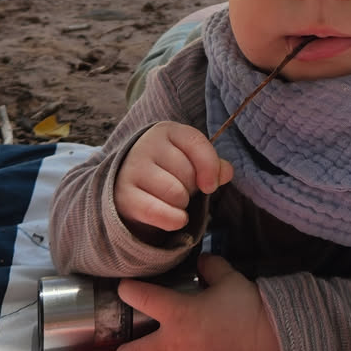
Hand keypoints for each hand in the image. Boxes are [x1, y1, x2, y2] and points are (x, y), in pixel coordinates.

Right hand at [112, 120, 231, 234]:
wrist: (129, 185)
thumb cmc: (168, 171)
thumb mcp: (191, 161)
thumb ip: (212, 165)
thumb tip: (227, 172)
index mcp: (167, 131)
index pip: (196, 143)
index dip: (210, 167)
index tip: (211, 186)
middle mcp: (147, 145)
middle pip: (188, 173)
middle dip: (191, 188)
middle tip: (181, 189)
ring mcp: (133, 169)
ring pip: (175, 193)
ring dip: (181, 204)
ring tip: (173, 201)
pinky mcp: (123, 195)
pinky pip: (155, 211)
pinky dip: (172, 219)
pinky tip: (176, 219)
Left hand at [115, 255, 281, 350]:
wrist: (265, 342)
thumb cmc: (244, 307)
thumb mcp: (228, 278)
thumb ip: (211, 267)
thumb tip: (202, 261)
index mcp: (176, 312)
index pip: (140, 298)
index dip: (128, 291)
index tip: (124, 288)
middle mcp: (171, 342)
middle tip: (127, 344)